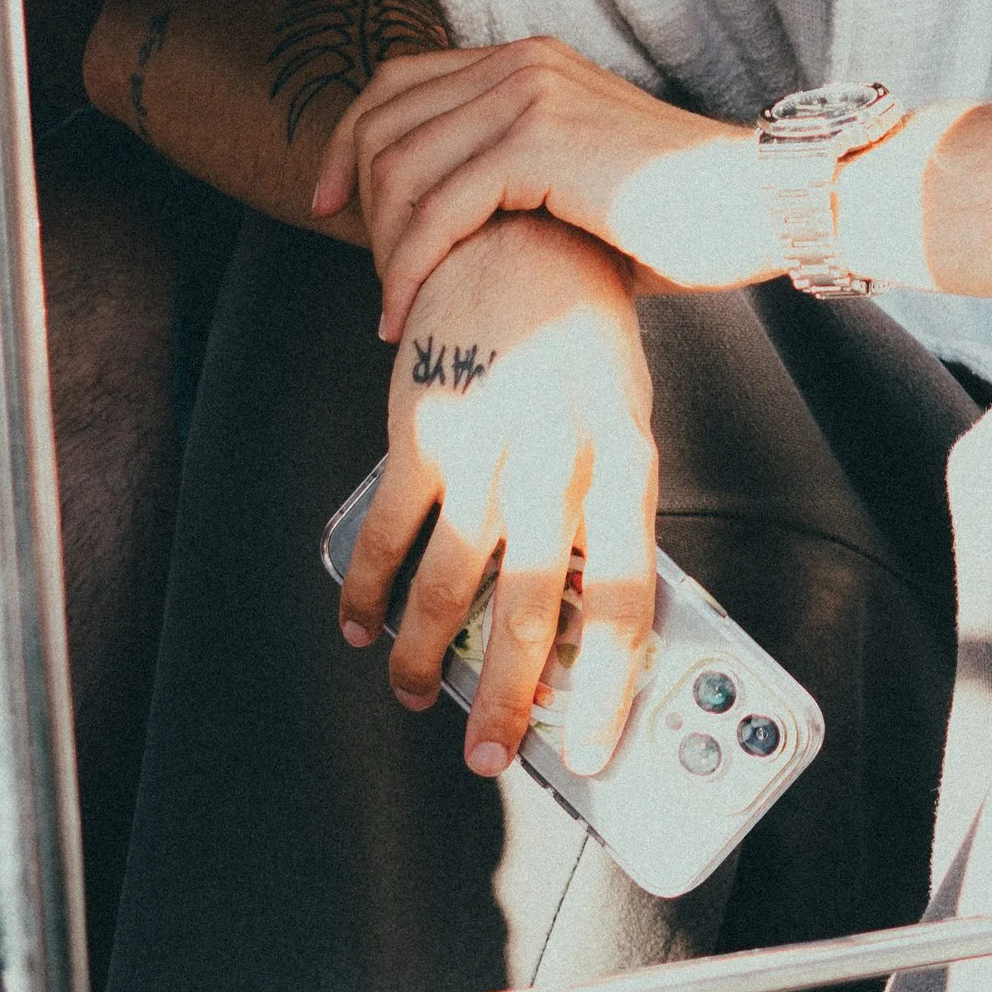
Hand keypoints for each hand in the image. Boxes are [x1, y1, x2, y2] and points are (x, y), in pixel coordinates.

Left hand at [312, 38, 777, 334]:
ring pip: (402, 167)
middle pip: (384, 118)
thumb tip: (454, 238)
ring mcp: (530, 96)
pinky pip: (438, 208)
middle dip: (355, 200)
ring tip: (391, 307)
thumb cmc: (683, 217)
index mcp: (529, 62)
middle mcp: (522, 63)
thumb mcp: (580, 185)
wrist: (760, 206)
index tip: (331, 208)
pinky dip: (409, 266)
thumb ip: (515, 187)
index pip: (402, 82)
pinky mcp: (540, 143)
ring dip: (382, 247)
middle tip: (366, 271)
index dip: (349, 142)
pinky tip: (406, 312)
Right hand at [337, 216, 657, 775]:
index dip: (611, 690)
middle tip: (490, 758)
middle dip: (509, 703)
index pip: (628, 602)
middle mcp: (560, 461)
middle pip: (533, 615)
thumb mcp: (621, 418)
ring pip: (449, 587)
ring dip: (426, 658)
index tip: (596, 751)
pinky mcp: (422, 426)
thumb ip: (607, 507)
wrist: (519, 233)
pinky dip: (369, 589)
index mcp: (626, 463)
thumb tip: (589, 613)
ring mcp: (487, 446)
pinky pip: (389, 532)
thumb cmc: (581, 334)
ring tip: (418, 696)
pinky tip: (363, 623)